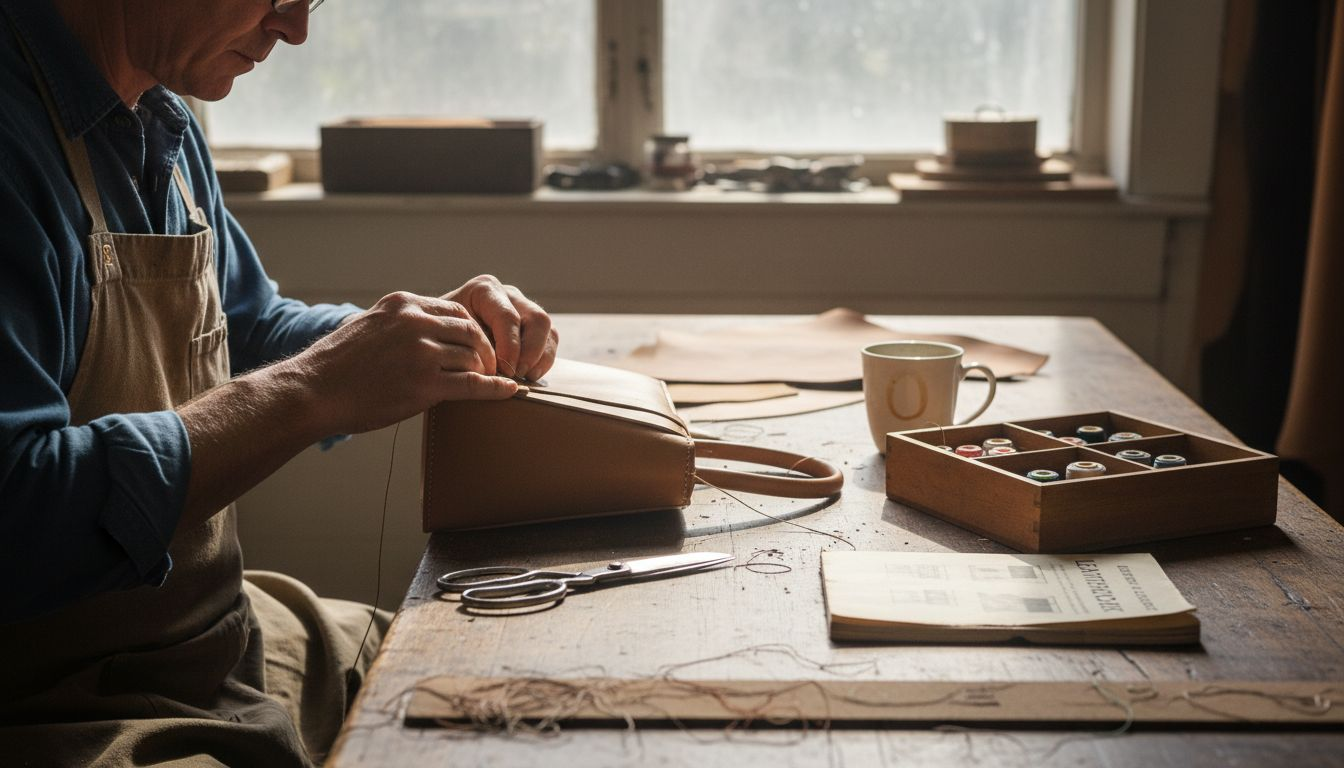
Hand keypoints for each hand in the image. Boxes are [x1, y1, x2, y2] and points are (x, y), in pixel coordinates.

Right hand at [285, 291, 518, 434]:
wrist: (313, 390)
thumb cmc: (337, 365)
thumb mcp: (368, 324)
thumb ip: (401, 323)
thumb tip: (427, 330)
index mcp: (403, 304)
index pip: (455, 311)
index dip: (472, 330)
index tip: (478, 346)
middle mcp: (415, 322)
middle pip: (470, 331)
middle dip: (485, 351)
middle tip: (493, 367)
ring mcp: (421, 352)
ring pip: (474, 357)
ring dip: (485, 371)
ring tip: (491, 382)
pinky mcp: (425, 384)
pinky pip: (473, 384)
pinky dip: (496, 389)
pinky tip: (509, 392)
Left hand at [441, 275, 558, 380]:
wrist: (439, 335)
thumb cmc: (439, 336)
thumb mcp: (446, 335)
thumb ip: (469, 345)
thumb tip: (494, 369)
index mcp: (485, 290)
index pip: (508, 317)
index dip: (510, 347)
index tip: (504, 371)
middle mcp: (508, 294)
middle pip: (537, 319)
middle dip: (530, 352)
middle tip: (516, 375)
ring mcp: (523, 308)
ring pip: (548, 330)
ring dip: (540, 357)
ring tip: (525, 378)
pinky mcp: (532, 326)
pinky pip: (551, 340)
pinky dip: (544, 360)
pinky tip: (529, 376)